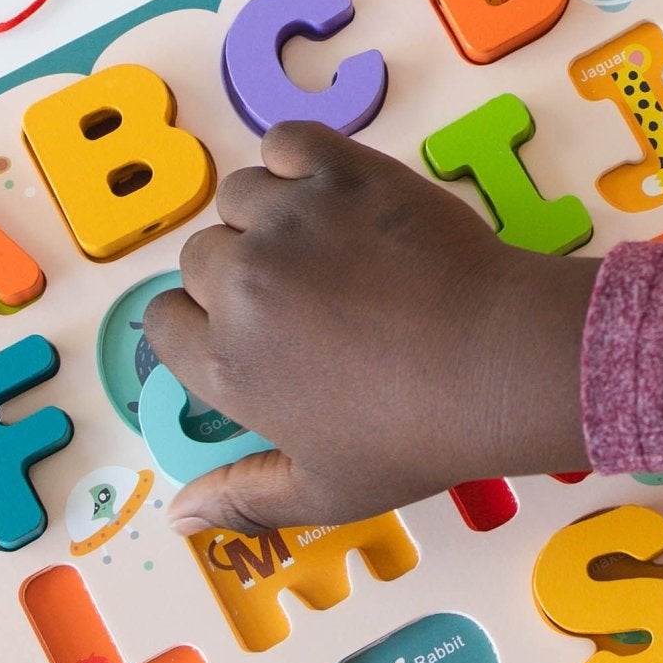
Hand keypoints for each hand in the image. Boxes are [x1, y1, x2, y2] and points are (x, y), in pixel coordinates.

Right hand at [144, 123, 596, 537]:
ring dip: (270, 214)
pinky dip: (299, 158)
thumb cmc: (416, 434)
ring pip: (241, 196)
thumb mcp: (326, 489)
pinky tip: (333, 193)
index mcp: (225, 362)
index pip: (164, 321)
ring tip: (328, 245)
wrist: (498, 359)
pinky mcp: (340, 170)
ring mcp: (289, 219)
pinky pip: (285, 142)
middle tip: (308, 295)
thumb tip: (178, 520)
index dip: (205, 324)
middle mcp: (240, 283)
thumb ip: (243, 501)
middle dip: (240, 272)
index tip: (253, 331)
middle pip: (202, 256)